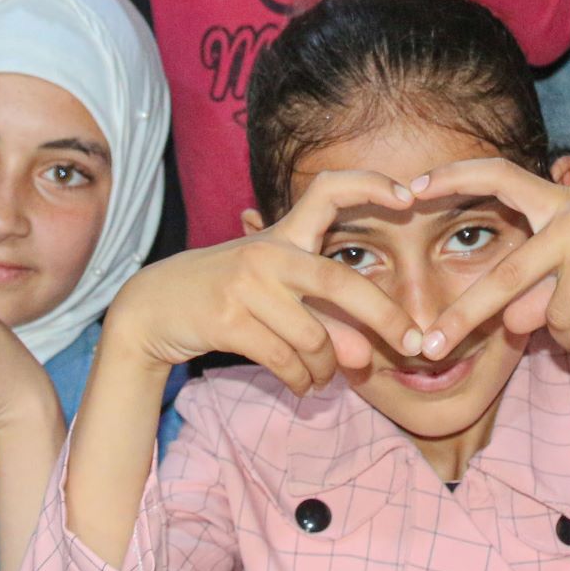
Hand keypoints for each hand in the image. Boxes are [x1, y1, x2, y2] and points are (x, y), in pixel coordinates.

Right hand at [104, 170, 426, 392]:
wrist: (154, 307)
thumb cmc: (227, 295)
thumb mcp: (275, 291)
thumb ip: (324, 315)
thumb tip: (365, 357)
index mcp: (284, 233)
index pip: (329, 190)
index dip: (370, 185)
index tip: (408, 197)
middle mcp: (268, 252)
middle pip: (338, 281)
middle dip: (384, 316)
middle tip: (414, 346)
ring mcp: (246, 284)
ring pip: (313, 336)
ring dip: (329, 367)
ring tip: (327, 377)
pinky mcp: (227, 320)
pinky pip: (285, 360)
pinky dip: (302, 380)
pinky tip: (303, 385)